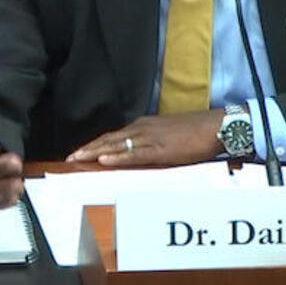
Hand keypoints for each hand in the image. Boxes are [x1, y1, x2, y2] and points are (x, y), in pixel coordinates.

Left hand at [67, 109, 224, 166]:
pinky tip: (105, 160)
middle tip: (70, 158)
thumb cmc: (196, 131)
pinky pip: (134, 154)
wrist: (214, 126)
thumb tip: (141, 151)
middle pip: (110, 139)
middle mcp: (143, 128)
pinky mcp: (160, 149)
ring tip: (78, 158)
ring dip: (96, 152)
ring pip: (117, 145)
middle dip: (89, 148)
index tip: (80, 151)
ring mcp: (151, 138)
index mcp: (145, 125)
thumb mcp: (169, 134)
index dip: (96, 143)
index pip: (115, 135)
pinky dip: (118, 157)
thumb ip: (153, 141)